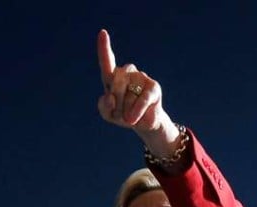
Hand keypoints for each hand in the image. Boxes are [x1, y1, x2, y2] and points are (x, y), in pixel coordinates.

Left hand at [96, 30, 180, 155]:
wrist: (144, 124)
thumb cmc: (124, 115)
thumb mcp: (108, 115)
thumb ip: (103, 107)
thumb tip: (110, 97)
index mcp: (113, 77)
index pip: (107, 61)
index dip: (104, 48)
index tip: (103, 33)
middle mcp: (127, 73)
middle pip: (115, 85)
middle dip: (116, 104)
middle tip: (121, 115)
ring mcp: (141, 78)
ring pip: (128, 93)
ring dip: (126, 109)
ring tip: (130, 116)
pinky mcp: (153, 87)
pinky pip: (142, 98)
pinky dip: (137, 110)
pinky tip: (133, 119)